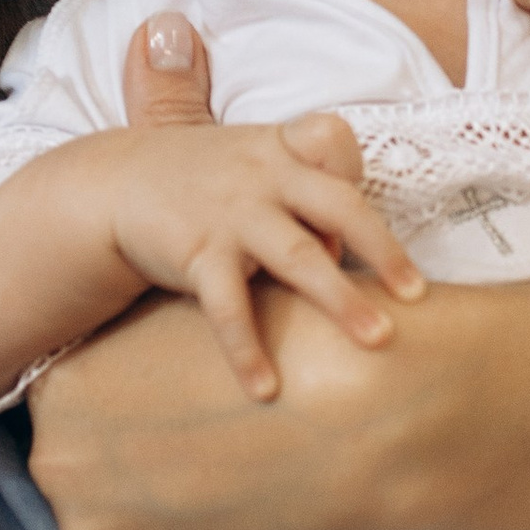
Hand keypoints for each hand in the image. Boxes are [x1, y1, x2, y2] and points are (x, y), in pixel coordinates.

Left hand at [29, 287, 424, 529]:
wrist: (357, 413)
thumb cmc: (274, 348)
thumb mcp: (174, 323)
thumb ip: (119, 354)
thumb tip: (107, 375)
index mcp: (58, 395)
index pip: (61, 426)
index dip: (113, 427)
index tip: (158, 426)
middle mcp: (62, 468)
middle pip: (74, 487)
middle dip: (122, 482)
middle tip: (189, 464)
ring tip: (213, 504)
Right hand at [89, 116, 421, 401]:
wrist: (112, 184)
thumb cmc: (202, 180)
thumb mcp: (252, 160)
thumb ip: (305, 191)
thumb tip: (350, 251)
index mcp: (282, 150)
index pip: (334, 140)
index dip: (356, 173)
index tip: (374, 224)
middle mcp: (264, 177)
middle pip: (339, 206)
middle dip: (384, 249)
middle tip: (417, 295)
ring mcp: (232, 214)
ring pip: (299, 256)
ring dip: (341, 299)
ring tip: (378, 339)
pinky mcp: (197, 253)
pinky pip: (229, 306)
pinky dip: (247, 349)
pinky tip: (266, 389)